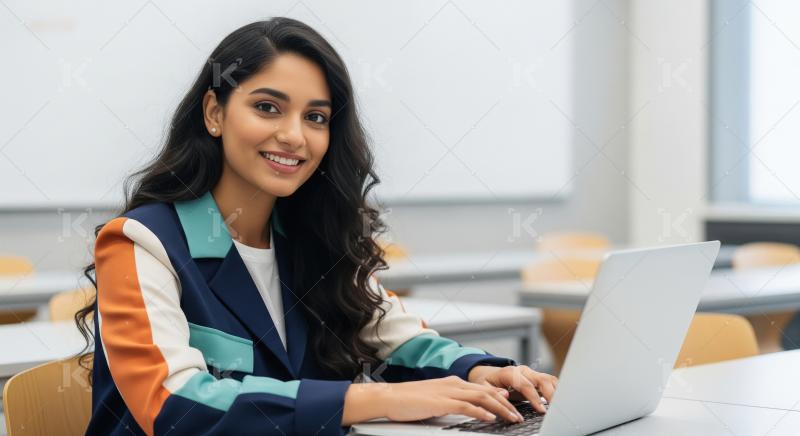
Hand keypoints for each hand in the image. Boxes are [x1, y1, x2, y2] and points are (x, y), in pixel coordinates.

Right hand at [341, 376, 524, 425]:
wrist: (390, 397)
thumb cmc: (408, 401)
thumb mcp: (435, 400)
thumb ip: (453, 402)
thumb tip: (470, 409)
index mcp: (452, 383)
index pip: (482, 388)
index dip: (500, 397)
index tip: (512, 405)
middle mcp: (454, 384)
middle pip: (487, 392)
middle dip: (506, 405)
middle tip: (518, 415)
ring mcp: (448, 392)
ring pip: (482, 398)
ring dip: (500, 409)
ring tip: (512, 418)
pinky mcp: (442, 402)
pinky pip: (467, 406)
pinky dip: (481, 411)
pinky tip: (490, 418)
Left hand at [468, 365, 557, 413]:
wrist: (489, 375)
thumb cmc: (487, 382)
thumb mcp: (484, 387)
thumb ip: (494, 391)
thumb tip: (505, 394)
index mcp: (510, 372)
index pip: (525, 384)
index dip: (534, 397)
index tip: (540, 409)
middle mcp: (523, 371)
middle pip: (542, 379)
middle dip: (550, 394)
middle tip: (555, 409)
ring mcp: (532, 374)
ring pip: (549, 380)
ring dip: (556, 392)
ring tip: (560, 406)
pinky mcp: (537, 379)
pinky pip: (550, 383)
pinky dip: (557, 391)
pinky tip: (559, 402)